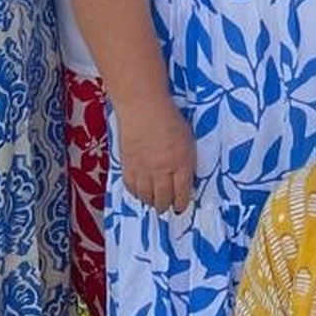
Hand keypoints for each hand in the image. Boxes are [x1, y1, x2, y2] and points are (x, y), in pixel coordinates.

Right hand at [115, 94, 195, 214]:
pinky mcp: (128, 166)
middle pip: (163, 200)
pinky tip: (140, 191)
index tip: (180, 207)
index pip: (182, 194)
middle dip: (166, 206)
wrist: (142, 108)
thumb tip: (184, 181)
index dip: (182, 204)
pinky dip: (136, 193)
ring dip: (151, 202)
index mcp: (182, 163)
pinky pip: (132, 188)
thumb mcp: (187, 141)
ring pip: (146, 197)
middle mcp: (163, 170)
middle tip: (166, 206)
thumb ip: (186, 163)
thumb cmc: (169, 120)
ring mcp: (144, 170)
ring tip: (154, 201)